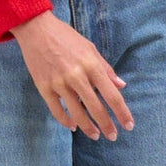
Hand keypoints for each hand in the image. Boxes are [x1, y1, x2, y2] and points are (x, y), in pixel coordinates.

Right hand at [9, 10, 134, 140]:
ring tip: (95, 135)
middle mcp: (76, 75)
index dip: (122, 112)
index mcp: (91, 65)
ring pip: (76, 113)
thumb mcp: (90, 48)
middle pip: (96, 107)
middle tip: (113, 136)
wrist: (36, 29)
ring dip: (88, 127)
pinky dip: (66, 121)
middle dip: (107, 125)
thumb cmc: (66, 37)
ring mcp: (59, 82)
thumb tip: (121, 85)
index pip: (111, 95)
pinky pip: (56, 110)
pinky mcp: (44, 87)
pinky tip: (74, 126)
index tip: (128, 125)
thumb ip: (106, 68)